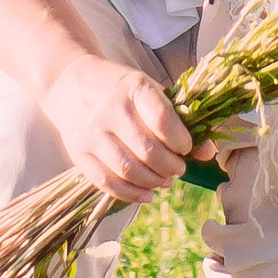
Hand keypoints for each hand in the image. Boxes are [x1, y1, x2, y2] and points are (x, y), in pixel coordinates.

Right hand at [39, 53, 191, 200]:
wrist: (68, 82)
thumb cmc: (119, 88)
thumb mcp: (149, 91)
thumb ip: (177, 119)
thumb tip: (208, 152)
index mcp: (134, 88)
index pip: (162, 120)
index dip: (181, 141)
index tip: (186, 147)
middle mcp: (111, 110)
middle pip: (147, 150)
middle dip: (171, 166)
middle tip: (178, 169)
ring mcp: (91, 133)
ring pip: (128, 169)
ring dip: (153, 182)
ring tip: (165, 181)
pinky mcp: (77, 153)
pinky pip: (106, 182)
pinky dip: (130, 194)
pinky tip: (147, 195)